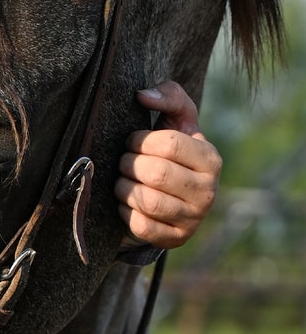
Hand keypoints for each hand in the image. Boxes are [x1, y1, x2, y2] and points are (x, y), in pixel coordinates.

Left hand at [114, 82, 221, 249]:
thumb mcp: (176, 120)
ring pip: (146, 200)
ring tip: (123, 181)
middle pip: (155, 173)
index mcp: (210, 159)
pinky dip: (125, 211)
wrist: (169, 195)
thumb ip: (169, 97)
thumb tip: (143, 95)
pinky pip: (140, 224)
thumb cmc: (168, 151)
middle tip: (124, 162)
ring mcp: (194, 218)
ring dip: (124, 187)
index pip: (169, 144)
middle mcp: (208, 191)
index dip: (140, 140)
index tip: (132, 141)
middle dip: (129, 164)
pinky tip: (127, 202)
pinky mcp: (175, 238)